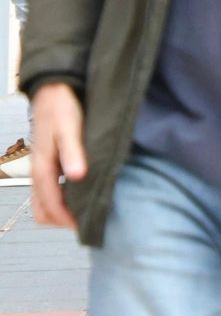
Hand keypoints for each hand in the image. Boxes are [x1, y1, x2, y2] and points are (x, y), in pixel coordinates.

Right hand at [29, 83, 87, 230]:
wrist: (55, 88)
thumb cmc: (63, 106)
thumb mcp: (70, 127)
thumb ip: (73, 152)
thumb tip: (78, 176)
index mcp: (42, 166)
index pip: (50, 205)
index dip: (65, 220)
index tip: (84, 227)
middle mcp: (39, 170)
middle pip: (42, 209)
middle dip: (61, 221)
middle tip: (86, 223)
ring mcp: (41, 167)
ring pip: (43, 201)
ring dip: (59, 211)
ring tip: (84, 212)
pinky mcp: (48, 162)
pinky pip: (48, 189)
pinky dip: (59, 199)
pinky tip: (79, 194)